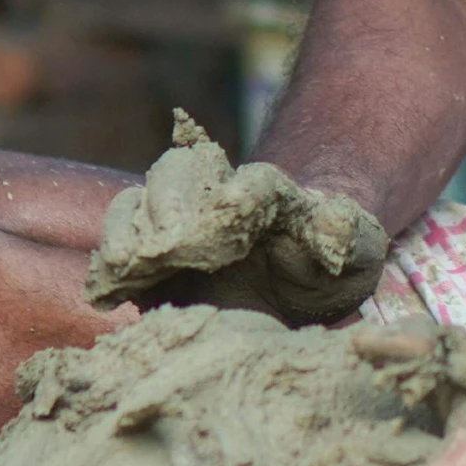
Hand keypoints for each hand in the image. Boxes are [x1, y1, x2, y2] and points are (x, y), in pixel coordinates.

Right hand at [85, 132, 387, 324]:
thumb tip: (331, 215)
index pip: (258, 182)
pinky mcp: (146, 259)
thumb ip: (350, 234)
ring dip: (132, 229)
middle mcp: (215, 195)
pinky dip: (108, 262)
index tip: (234, 211)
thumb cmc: (326, 268)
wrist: (290, 294)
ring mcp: (176, 223)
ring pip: (138, 201)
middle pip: (181, 171)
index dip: (244, 193)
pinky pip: (114, 244)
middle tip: (175, 243)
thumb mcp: (358, 255)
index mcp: (272, 193)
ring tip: (135, 263)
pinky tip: (111, 291)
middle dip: (174, 202)